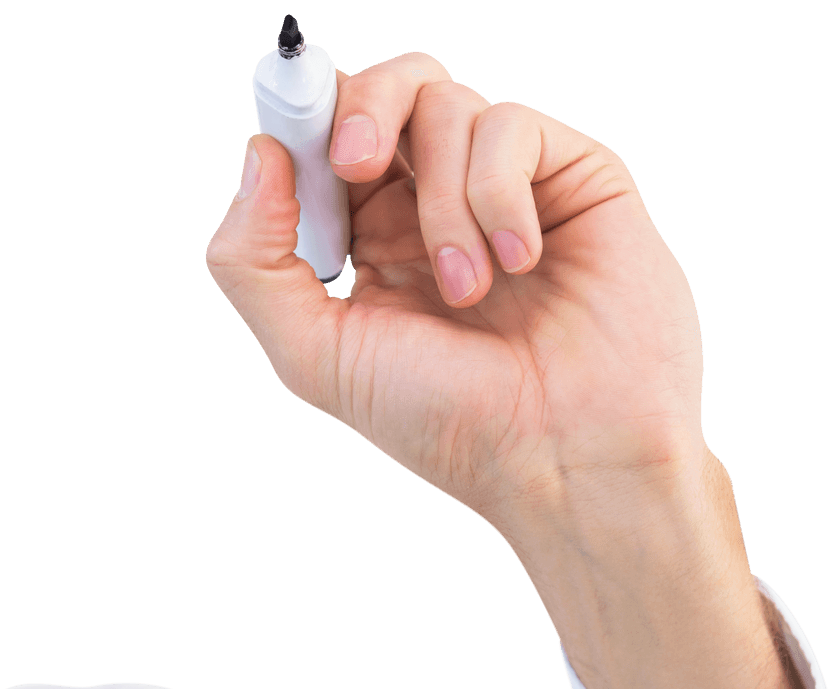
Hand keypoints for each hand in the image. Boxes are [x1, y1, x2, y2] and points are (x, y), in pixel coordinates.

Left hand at [206, 51, 708, 537]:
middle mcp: (439, 211)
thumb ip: (255, 263)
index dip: (302, 123)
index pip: (327, 141)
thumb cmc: (449, 424)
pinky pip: (512, 127)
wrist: (564, 459)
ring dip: (443, 202)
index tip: (295, 150)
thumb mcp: (319, 358)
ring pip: (446, 106)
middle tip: (356, 166)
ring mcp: (508, 193)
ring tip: (470, 290)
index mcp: (377, 246)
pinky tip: (522, 262)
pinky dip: (499, 193)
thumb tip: (261, 151)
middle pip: (386, 90)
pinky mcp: (573, 180)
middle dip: (359, 110)